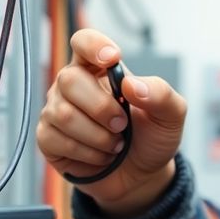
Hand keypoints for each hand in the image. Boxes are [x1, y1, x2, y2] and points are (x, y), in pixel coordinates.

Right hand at [37, 29, 186, 216]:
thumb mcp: (171, 115)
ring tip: (115, 144)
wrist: (141, 176)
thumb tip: (131, 85)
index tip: (113, 59)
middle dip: (102, 107)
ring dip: (99, 136)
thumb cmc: (151, 137)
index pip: (84, 41)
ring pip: (64, 114)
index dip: (93, 45)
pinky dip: (88, 153)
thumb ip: (161, 94)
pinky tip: (100, 156)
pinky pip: (57, 140)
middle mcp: (73, 85)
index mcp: (100, 69)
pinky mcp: (48, 138)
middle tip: (122, 125)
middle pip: (70, 79)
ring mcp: (56, 110)